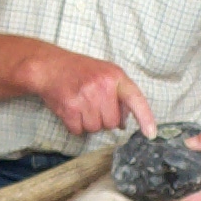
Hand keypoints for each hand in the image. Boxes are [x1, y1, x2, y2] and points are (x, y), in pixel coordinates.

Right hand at [28, 46, 157, 138]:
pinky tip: (72, 110)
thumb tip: (125, 121)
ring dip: (88, 122)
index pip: (135, 99)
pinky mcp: (69, 108)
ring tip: (81, 105)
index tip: (151, 134)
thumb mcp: (105, 73)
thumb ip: (119, 94)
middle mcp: (101, 86)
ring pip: (95, 128)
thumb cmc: (80, 71)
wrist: (49, 66)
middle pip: (112, 122)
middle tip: (93, 105)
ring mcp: (84, 97)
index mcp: (114, 76)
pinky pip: (79, 130)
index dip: (145, 118)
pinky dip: (75, 125)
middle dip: (104, 119)